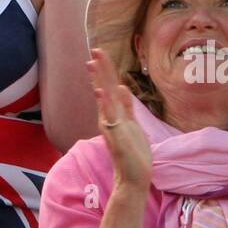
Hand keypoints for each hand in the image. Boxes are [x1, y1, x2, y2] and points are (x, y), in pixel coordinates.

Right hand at [87, 49, 151, 192]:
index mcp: (114, 114)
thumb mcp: (133, 124)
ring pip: (104, 98)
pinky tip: (100, 91)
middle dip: (101, 69)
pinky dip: (104, 103)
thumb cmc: (134, 153)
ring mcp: (111, 126)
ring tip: (93, 63)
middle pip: (104, 88)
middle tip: (95, 50)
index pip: (108, 87)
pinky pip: (110, 116)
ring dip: (99, 80)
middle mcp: (109, 117)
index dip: (105, 70)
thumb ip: (127, 107)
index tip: (100, 53)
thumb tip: (121, 86)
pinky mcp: (116, 136)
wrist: (134, 177)